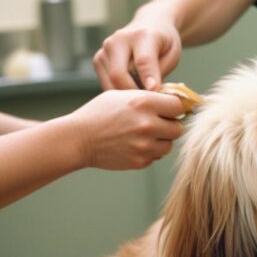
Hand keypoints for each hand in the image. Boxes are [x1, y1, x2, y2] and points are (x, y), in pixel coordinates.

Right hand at [67, 90, 184, 169]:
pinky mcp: (141, 161)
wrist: (78, 139)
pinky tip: (133, 145)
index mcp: (144, 102)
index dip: (174, 108)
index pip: (178, 106)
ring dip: (160, 140)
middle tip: (155, 124)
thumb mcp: (122, 95)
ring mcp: (145, 145)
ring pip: (169, 145)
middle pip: (178, 128)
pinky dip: (149, 152)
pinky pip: (156, 156)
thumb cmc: (100, 113)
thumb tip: (177, 100)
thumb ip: (149, 97)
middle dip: (169, 125)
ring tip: (142, 135)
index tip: (167, 110)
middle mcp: (147, 124)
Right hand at [93, 3, 181, 90]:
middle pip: (119, 74)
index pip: (142, 61)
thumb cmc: (164, 44)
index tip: (154, 92)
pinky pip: (106, 84)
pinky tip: (131, 92)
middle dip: (133, 93)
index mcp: (142, 35)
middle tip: (148, 105)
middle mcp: (119, 40)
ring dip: (125, 95)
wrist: (150, 26)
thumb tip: (150, 93)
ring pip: (110, 82)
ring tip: (141, 98)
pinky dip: (118, 92)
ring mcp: (105, 49)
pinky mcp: (98, 59)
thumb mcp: (171, 55)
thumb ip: (160, 72)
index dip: (148, 79)